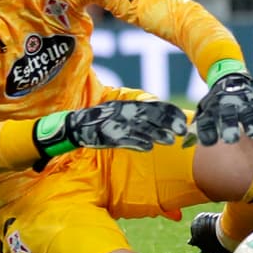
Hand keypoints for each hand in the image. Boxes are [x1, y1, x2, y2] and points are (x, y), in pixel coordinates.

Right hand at [35, 99, 188, 155]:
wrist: (68, 128)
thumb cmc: (98, 125)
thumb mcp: (119, 119)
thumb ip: (138, 122)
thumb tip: (161, 132)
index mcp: (126, 105)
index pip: (153, 105)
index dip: (169, 112)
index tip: (184, 121)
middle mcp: (120, 111)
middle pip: (147, 115)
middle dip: (165, 122)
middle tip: (182, 131)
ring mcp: (110, 122)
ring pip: (135, 127)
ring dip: (154, 133)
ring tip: (169, 140)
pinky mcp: (101, 134)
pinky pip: (119, 138)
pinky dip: (134, 142)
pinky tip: (147, 147)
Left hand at [194, 71, 252, 145]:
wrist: (228, 79)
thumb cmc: (213, 105)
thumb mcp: (202, 112)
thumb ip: (195, 129)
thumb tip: (184, 145)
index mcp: (211, 110)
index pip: (207, 121)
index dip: (207, 131)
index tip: (208, 143)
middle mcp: (227, 106)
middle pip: (228, 116)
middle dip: (230, 127)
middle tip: (231, 139)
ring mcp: (244, 103)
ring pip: (249, 113)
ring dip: (252, 123)